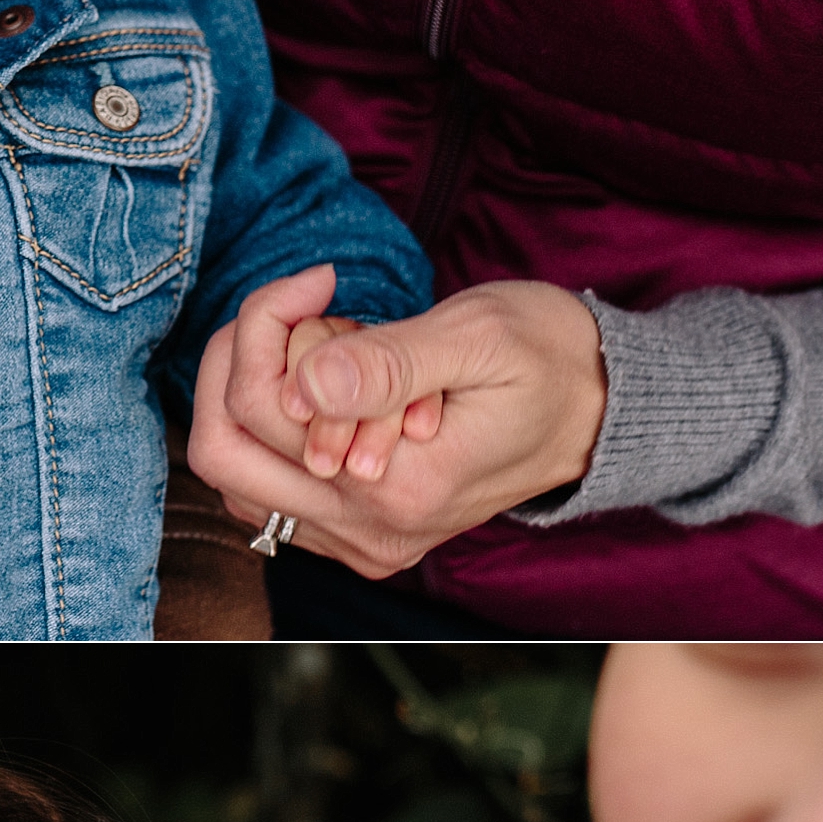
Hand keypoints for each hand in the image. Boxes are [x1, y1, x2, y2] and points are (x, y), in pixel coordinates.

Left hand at [188, 280, 606, 577]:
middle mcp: (371, 531)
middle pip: (224, 450)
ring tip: (327, 351)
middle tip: (296, 307)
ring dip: (257, 397)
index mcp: (400, 486)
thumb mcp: (477, 338)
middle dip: (243, 360)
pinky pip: (265, 492)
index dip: (268, 322)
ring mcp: (361, 543)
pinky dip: (275, 432)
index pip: (264, 405)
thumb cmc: (547, 358)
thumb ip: (389, 364)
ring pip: (235, 473)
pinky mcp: (357, 538)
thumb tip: (307, 382)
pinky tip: (324, 390)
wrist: (599, 413)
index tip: (321, 278)